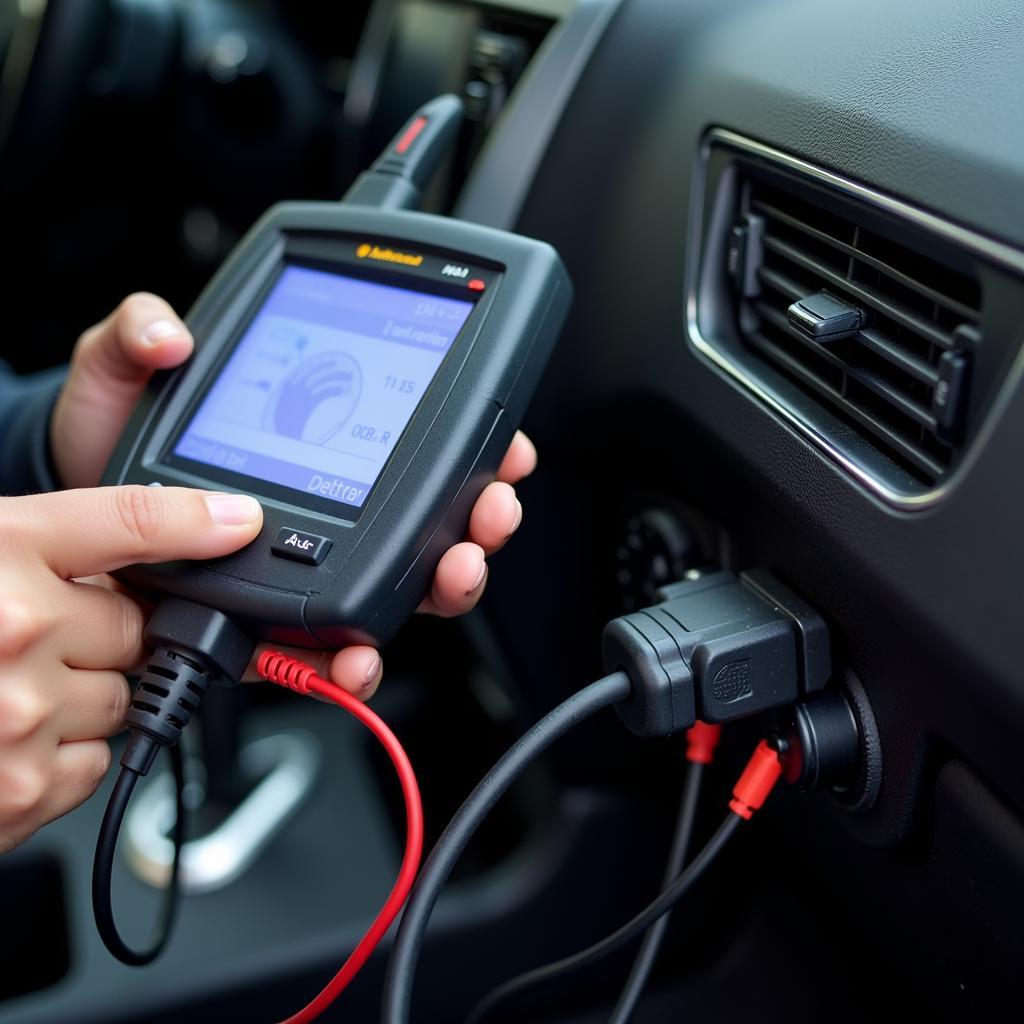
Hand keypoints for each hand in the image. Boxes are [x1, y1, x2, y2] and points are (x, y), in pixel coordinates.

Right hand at [0, 485, 262, 852]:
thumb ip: (44, 552)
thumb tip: (144, 547)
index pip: (127, 519)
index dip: (195, 518)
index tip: (241, 521)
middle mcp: (15, 629)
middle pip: (136, 627)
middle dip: (103, 634)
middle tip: (37, 639)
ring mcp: (22, 715)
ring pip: (124, 697)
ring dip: (85, 697)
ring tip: (6, 692)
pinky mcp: (25, 789)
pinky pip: (99, 758)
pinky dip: (67, 752)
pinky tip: (4, 738)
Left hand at [49, 295, 536, 699]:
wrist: (71, 518)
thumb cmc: (111, 444)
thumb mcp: (120, 373)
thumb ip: (137, 331)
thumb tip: (170, 332)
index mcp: (322, 438)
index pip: (417, 437)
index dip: (476, 444)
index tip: (506, 447)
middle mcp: (335, 504)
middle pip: (433, 518)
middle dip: (479, 518)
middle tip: (490, 512)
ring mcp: (313, 565)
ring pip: (404, 584)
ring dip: (445, 584)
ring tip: (454, 573)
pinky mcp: (277, 620)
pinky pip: (329, 648)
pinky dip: (355, 661)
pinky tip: (359, 660)